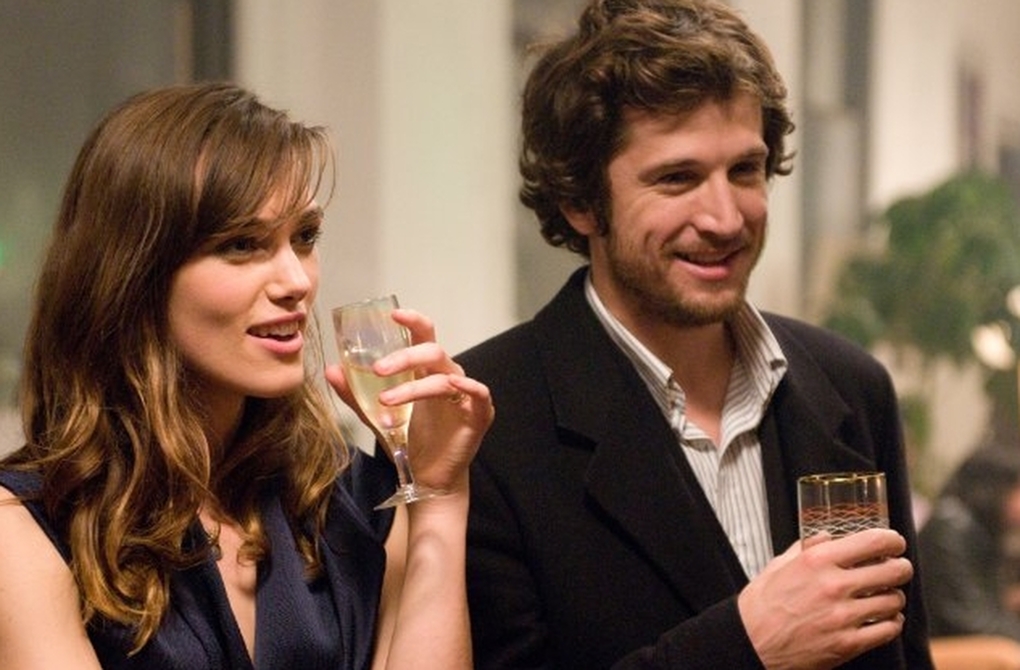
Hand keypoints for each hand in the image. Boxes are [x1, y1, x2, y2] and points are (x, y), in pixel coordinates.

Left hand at [325, 307, 493, 495]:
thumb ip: (356, 393)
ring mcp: (465, 394)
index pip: (424, 334)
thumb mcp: (376, 414)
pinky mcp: (479, 413)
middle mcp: (448, 375)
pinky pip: (478, 392)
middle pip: (432, 351)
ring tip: (386, 402)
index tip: (393, 315)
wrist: (427, 477)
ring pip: (444, 376)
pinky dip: (466, 387)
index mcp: (426, 369)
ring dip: (413, 387)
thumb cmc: (409, 439)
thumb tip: (331, 370)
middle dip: (405, 357)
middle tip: (377, 370)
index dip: (413, 320)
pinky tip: (451, 388)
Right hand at [737, 528, 912, 669]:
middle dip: (901, 567)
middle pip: (893, 571)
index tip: (895, 543)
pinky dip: (892, 623)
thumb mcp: (779, 566)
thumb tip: (826, 536)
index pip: (872, 542)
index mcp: (816, 561)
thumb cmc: (762, 605)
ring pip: (894, 601)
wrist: (751, 643)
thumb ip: (806, 548)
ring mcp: (843, 617)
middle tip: (898, 568)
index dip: (892, 541)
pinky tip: (884, 619)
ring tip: (886, 597)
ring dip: (894, 597)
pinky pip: (888, 630)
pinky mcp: (847, 644)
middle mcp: (833, 586)